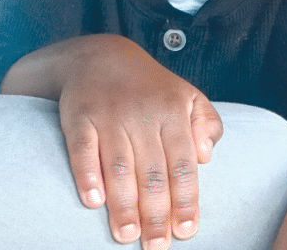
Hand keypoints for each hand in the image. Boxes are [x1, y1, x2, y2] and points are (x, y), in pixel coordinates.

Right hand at [1, 35, 224, 248]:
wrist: (99, 56)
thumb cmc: (150, 87)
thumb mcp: (188, 95)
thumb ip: (207, 123)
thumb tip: (207, 157)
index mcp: (172, 112)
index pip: (184, 164)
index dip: (186, 200)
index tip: (186, 231)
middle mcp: (142, 114)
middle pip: (152, 172)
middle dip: (156, 214)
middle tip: (156, 247)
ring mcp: (109, 115)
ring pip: (119, 166)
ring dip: (123, 205)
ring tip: (127, 236)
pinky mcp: (79, 116)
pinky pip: (82, 149)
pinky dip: (87, 175)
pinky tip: (93, 202)